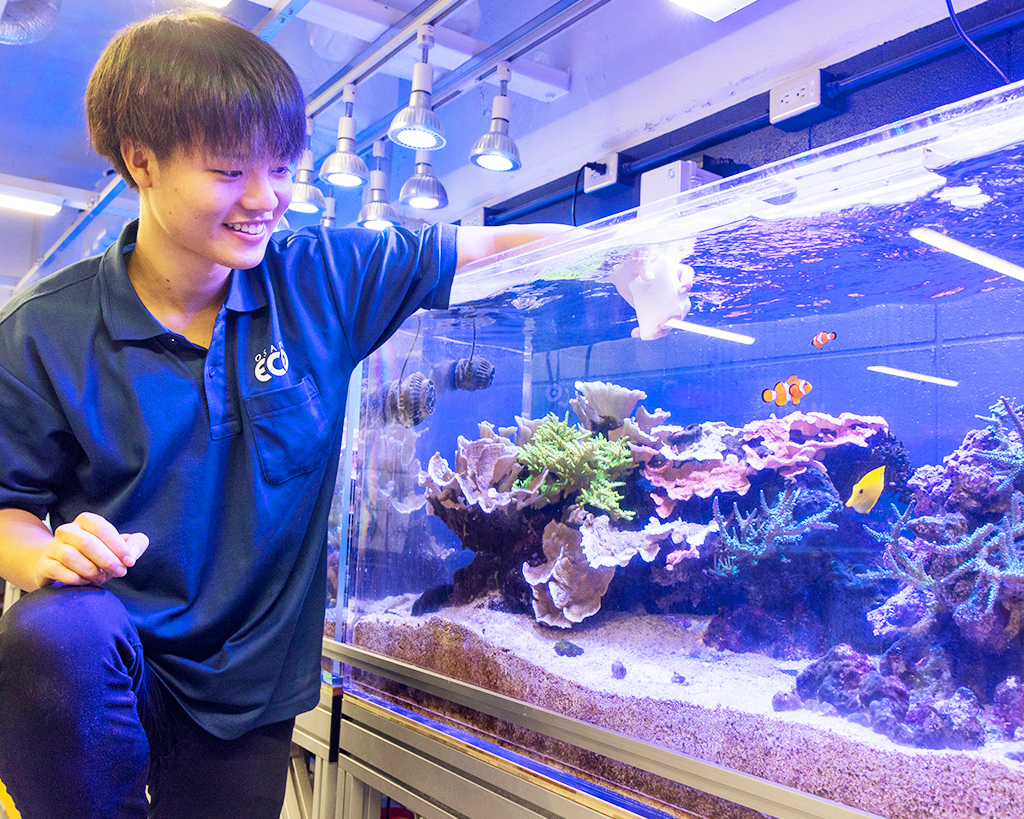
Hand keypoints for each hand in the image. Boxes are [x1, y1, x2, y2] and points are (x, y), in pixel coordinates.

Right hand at [33, 512, 148, 587]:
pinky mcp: (44, 564)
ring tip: (101, 579)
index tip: (130, 562)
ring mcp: (52, 547)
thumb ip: (135, 545)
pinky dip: (75, 578)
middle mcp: (67, 530)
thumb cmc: (97, 557)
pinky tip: (85, 582)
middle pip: (87, 542)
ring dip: (90, 571)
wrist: (62, 569)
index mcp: (86, 521)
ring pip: (70, 556)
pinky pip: (57, 570)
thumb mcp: (117, 549)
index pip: (102, 528)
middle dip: (107, 560)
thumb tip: (137, 547)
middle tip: (120, 573)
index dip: (118, 546)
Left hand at [608, 250, 693, 339]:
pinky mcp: (657, 312)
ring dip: (665, 329)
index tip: (679, 292)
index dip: (687, 283)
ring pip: (672, 318)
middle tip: (664, 323)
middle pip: (683, 304)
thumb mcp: (635, 263)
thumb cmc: (631, 266)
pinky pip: (658, 325)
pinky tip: (637, 333)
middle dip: (677, 316)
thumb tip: (649, 278)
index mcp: (674, 271)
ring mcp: (667, 302)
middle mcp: (674, 288)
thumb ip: (642, 265)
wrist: (622, 279)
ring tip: (653, 334)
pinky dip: (649, 331)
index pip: (687, 275)